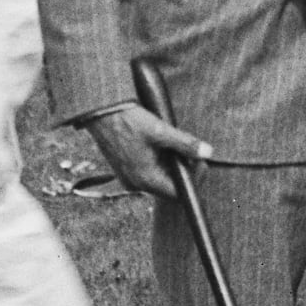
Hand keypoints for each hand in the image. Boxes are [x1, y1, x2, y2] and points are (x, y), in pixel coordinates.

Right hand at [73, 97, 214, 200]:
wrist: (98, 111)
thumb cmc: (127, 120)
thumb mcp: (160, 131)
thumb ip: (185, 144)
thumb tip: (207, 153)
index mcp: (146, 179)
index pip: (178, 193)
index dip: (192, 178)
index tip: (199, 160)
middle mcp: (136, 184)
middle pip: (169, 186)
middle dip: (181, 168)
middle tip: (187, 148)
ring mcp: (128, 178)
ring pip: (158, 177)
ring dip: (169, 163)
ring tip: (170, 142)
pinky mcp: (124, 169)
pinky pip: (147, 171)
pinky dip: (156, 161)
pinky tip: (156, 144)